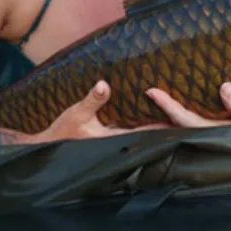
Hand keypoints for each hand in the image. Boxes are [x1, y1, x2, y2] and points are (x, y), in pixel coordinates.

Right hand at [32, 81, 168, 142]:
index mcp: (112, 139)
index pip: (142, 133)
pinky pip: (127, 130)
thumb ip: (92, 100)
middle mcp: (116, 143)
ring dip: (151, 126)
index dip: (160, 128)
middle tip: (184, 121)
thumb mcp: (77, 114)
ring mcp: (112, 141)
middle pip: (145, 135)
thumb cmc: (62, 132)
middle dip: (162, 128)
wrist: (47, 146)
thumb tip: (104, 84)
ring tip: (173, 118)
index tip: (178, 123)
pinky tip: (146, 116)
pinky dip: (137, 124)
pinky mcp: (106, 138)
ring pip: (137, 134)